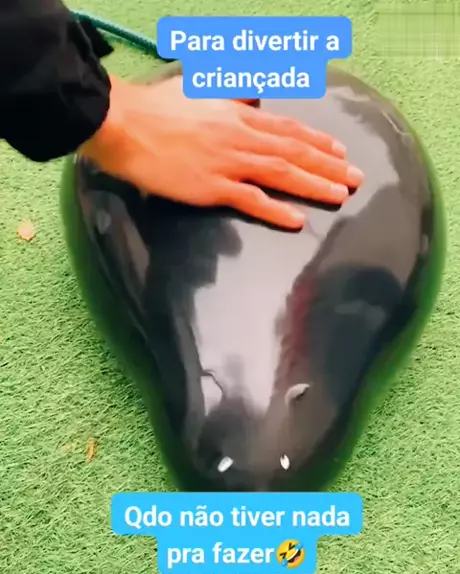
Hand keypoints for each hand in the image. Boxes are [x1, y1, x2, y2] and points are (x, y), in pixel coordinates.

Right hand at [79, 74, 363, 229]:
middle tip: (356, 180)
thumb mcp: (201, 87)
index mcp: (238, 115)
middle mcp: (240, 137)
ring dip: (313, 185)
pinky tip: (296, 219)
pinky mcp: (210, 187)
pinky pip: (249, 199)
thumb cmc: (157, 107)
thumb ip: (233, 91)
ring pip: (280, 173)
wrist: (123, 125)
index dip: (318, 143)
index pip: (289, 129)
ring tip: (339, 196)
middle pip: (294, 151)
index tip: (341, 154)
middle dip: (329, 166)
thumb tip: (256, 92)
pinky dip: (275, 209)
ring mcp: (227, 163)